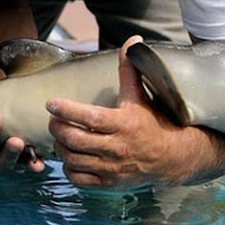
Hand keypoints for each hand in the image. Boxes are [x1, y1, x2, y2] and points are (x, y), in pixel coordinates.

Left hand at [47, 36, 207, 188]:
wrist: (172, 156)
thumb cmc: (153, 121)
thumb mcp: (141, 95)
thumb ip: (131, 69)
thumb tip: (133, 40)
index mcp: (124, 123)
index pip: (89, 117)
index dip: (66, 110)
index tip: (51, 103)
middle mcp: (117, 147)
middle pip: (75, 139)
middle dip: (57, 128)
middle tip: (53, 119)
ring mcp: (112, 168)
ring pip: (73, 160)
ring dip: (60, 147)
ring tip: (60, 136)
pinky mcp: (110, 183)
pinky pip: (79, 179)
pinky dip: (69, 168)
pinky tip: (70, 156)